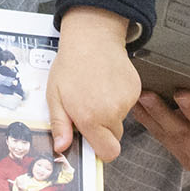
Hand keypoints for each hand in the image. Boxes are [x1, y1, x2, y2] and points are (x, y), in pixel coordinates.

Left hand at [46, 7, 139, 160]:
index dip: (100, 150)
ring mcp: (126, 101)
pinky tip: (105, 84)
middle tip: (88, 111)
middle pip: (114, 138)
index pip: (108, 152)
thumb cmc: (71, 65)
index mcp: (91, 117)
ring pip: (120, 120)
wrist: (92, 37)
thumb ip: (60, 125)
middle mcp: (112, 112)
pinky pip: (127, 104)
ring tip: (95, 92)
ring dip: (109, 113)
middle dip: (102, 131)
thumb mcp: (54, 96)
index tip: (91, 141)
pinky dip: (118, 99)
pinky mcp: (135, 89)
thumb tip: (62, 148)